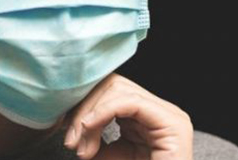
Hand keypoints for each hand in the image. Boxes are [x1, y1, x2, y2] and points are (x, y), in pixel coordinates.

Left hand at [64, 73, 192, 159]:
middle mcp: (159, 111)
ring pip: (119, 90)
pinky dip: (103, 112)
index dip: (84, 106)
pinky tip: (89, 127)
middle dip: (85, 108)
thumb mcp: (111, 159)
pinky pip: (130, 102)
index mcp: (146, 117)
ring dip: (91, 115)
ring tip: (80, 146)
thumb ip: (96, 141)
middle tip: (70, 140)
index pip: (110, 92)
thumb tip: (73, 128)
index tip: (66, 132)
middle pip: (113, 86)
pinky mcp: (172, 123)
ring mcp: (168, 115)